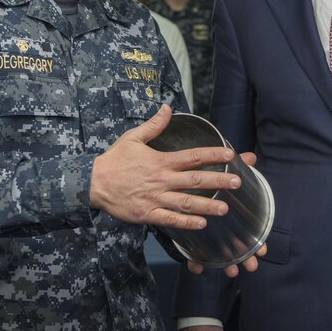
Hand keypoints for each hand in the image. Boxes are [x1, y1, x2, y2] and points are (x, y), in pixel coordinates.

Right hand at [91, 104, 243, 228]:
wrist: (93, 183)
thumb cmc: (114, 160)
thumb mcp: (132, 137)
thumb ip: (154, 125)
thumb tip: (167, 107)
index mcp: (161, 161)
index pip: (193, 156)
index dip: (214, 155)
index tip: (231, 154)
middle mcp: (161, 180)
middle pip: (195, 180)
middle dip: (219, 180)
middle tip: (238, 182)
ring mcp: (155, 198)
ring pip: (186, 203)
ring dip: (207, 205)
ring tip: (225, 207)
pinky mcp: (147, 214)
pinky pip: (170, 219)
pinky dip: (186, 222)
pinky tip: (201, 222)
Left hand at [183, 151, 266, 277]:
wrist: (184, 187)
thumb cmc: (211, 184)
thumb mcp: (224, 174)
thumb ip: (237, 167)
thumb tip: (250, 157)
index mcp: (235, 219)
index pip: (250, 234)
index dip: (258, 245)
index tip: (262, 251)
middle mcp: (224, 232)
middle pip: (238, 249)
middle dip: (246, 259)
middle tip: (252, 266)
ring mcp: (208, 238)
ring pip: (218, 256)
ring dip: (225, 266)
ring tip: (230, 271)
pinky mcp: (190, 241)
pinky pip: (193, 257)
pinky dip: (196, 263)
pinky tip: (198, 267)